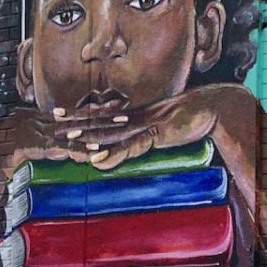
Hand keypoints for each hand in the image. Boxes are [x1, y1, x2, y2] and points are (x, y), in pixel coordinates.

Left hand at [54, 87, 254, 170]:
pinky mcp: (154, 133)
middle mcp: (137, 118)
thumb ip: (153, 137)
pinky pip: (130, 145)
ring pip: (111, 131)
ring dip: (88, 136)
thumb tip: (143, 140)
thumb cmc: (194, 118)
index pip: (105, 116)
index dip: (84, 115)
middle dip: (77, 123)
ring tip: (67, 140)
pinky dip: (113, 152)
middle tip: (53, 124)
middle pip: (101, 121)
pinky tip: (97, 158)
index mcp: (138, 116)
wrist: (213, 108)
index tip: (62, 115)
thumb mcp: (169, 129)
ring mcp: (145, 125)